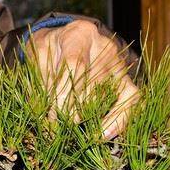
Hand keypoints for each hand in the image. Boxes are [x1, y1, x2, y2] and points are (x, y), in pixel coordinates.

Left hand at [28, 20, 138, 138]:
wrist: (62, 44)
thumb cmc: (48, 51)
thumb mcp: (37, 59)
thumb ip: (43, 82)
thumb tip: (52, 118)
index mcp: (79, 34)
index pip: (76, 65)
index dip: (64, 94)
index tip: (53, 114)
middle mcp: (104, 47)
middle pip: (91, 86)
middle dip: (71, 110)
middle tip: (55, 123)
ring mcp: (119, 65)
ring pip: (106, 98)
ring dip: (86, 117)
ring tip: (70, 126)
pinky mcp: (127, 82)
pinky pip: (132, 102)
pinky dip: (119, 121)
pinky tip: (103, 135)